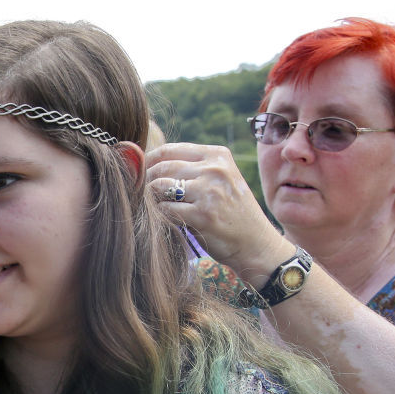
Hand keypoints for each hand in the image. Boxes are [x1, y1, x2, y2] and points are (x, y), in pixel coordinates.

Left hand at [145, 142, 292, 283]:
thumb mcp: (220, 179)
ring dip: (151, 198)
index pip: (169, 150)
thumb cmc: (231, 211)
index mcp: (218, 156)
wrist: (255, 242)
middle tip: (139, 192)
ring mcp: (209, 192)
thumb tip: (147, 165)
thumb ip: (192, 169)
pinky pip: (165, 209)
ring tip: (151, 206)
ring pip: (160, 186)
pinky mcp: (202, 215)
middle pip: (162, 167)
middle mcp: (214, 170)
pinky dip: (159, 215)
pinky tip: (162, 219)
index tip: (139, 173)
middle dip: (145, 180)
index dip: (148, 162)